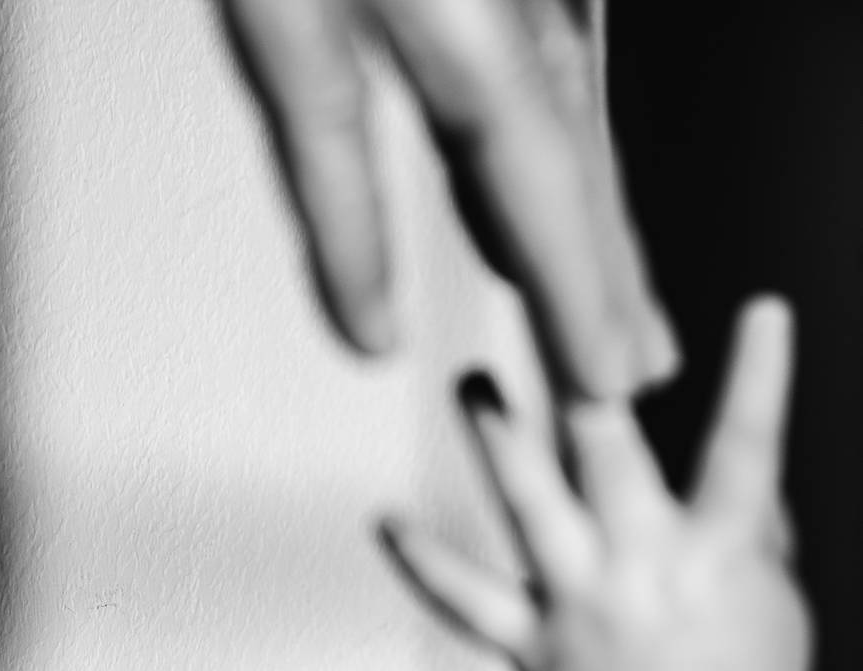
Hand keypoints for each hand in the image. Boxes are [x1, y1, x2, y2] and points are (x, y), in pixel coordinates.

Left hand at [221, 0, 675, 395]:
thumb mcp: (284, 36)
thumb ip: (330, 191)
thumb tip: (366, 331)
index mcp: (472, 34)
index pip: (545, 202)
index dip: (576, 303)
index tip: (603, 383)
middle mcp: (534, 2)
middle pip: (585, 168)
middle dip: (609, 279)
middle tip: (636, 371)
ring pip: (582, 117)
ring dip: (600, 220)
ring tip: (620, 305)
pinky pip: (563, 65)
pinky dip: (568, 142)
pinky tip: (565, 181)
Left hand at [381, 297, 812, 670]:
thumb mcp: (776, 595)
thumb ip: (751, 521)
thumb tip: (733, 457)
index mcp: (719, 553)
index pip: (747, 448)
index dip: (760, 377)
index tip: (763, 311)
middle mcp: (642, 570)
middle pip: (606, 452)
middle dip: (579, 369)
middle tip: (551, 298)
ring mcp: (580, 607)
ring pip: (527, 504)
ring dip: (496, 433)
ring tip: (470, 378)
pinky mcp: (532, 649)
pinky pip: (467, 602)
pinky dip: (424, 562)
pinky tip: (385, 521)